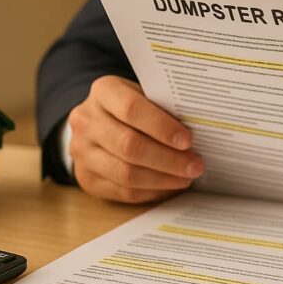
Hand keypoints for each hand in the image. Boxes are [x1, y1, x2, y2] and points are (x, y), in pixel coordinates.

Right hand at [67, 75, 202, 202]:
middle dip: (168, 159)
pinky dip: (151, 191)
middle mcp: (86, 120)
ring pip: (126, 173)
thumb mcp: (143, 95)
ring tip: (186, 177)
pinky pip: (122, 191)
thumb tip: (200, 130)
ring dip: (163, 179)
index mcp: (104, 92)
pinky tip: (169, 186)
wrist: (94, 123)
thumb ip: (163, 108)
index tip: (188, 140)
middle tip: (195, 166)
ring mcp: (82, 151)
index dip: (162, 127)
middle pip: (129, 146)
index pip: (132, 109)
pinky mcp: (86, 178)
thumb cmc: (131, 108)